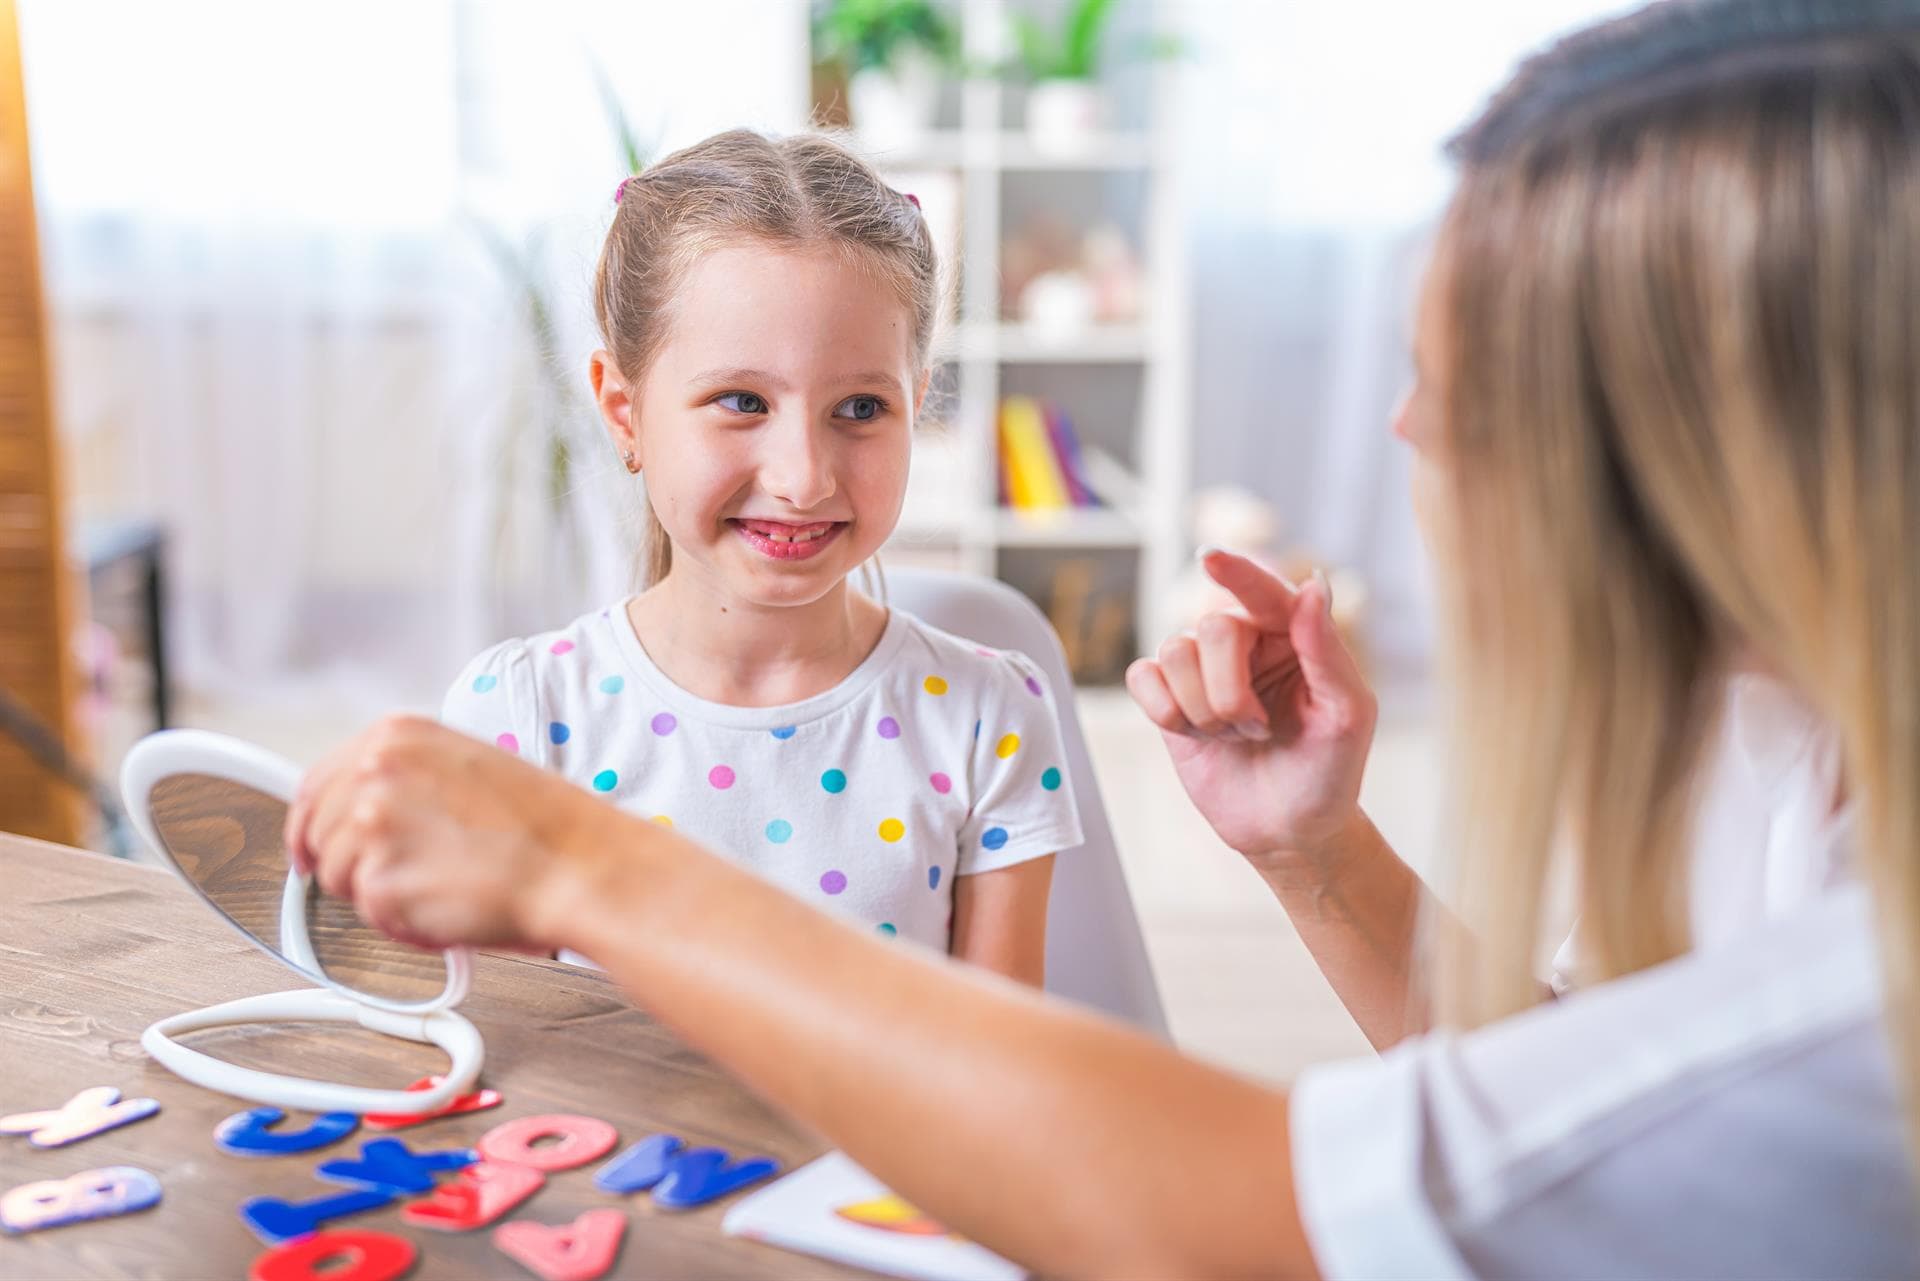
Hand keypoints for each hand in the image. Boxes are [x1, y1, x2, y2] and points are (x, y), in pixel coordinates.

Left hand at [283, 715, 615, 950]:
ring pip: (337, 879)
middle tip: (405, 876)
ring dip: (379, 893)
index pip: (316, 785)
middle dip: (351, 865)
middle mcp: (376, 772)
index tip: (313, 848)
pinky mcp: (382, 882)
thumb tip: (356, 812)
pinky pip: (369, 916)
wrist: (579, 866)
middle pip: (317, 835)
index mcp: (397, 735)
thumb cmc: (542, 825)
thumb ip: (402, 779)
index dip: (312, 825)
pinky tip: (448, 903)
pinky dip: (404, 922)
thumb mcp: (465, 766)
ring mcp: (373, 825)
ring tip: (441, 882)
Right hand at [1126, 549, 1376, 869]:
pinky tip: (1195, 736)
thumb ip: (1327, 650)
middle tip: (1255, 727)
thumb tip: (1314, 586)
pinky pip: (1142, 677)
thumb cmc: (1328, 771)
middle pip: (1210, 628)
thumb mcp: (1346, 715)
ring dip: (1202, 708)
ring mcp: (1203, 668)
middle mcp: (1246, 641)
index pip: (1264, 591)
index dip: (1237, 573)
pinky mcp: (1169, 697)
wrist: (1288, 830)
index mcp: (1294, 635)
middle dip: (1228, 690)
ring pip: (1173, 652)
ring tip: (1234, 736)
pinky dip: (1165, 711)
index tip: (1209, 558)